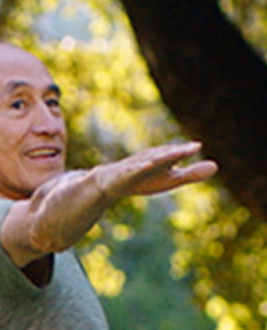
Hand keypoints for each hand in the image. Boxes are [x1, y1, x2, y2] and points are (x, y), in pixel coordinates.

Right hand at [95, 141, 216, 200]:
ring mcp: (136, 165)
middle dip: (176, 152)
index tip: (197, 147)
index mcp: (164, 160)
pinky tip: (145, 165)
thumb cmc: (144, 179)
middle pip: (165, 155)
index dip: (186, 151)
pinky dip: (137, 167)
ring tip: (170, 155)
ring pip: (149, 160)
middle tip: (192, 147)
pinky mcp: (122, 174)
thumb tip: (216, 166)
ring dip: (159, 157)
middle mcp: (151, 159)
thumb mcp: (169, 179)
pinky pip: (131, 170)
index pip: (176, 155)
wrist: (112, 182)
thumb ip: (191, 173)